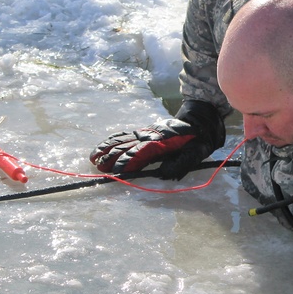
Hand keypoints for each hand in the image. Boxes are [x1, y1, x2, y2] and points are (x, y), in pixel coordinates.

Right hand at [90, 100, 224, 178]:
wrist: (199, 121)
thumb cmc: (198, 141)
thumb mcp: (195, 154)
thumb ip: (180, 164)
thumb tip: (163, 172)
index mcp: (162, 144)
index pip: (141, 154)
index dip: (128, 162)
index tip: (116, 171)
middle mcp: (150, 137)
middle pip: (127, 147)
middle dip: (112, 157)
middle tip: (99, 167)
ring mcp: (145, 133)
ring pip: (122, 140)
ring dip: (107, 148)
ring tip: (94, 158)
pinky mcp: (144, 132)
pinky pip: (125, 135)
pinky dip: (112, 140)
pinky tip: (102, 146)